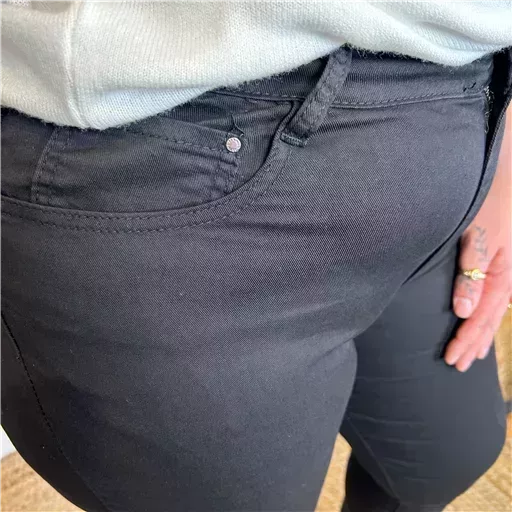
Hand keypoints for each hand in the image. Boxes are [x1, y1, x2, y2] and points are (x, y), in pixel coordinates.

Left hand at [444, 111, 510, 372]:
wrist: (504, 171)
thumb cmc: (491, 200)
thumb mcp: (481, 234)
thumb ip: (471, 271)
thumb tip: (463, 312)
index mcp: (504, 273)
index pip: (483, 317)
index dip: (467, 339)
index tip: (451, 359)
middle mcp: (509, 275)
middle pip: (490, 319)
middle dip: (474, 343)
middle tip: (457, 366)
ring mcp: (507, 269)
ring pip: (495, 311)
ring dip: (482, 334)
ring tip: (471, 354)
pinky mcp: (501, 261)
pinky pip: (497, 297)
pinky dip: (487, 315)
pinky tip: (481, 319)